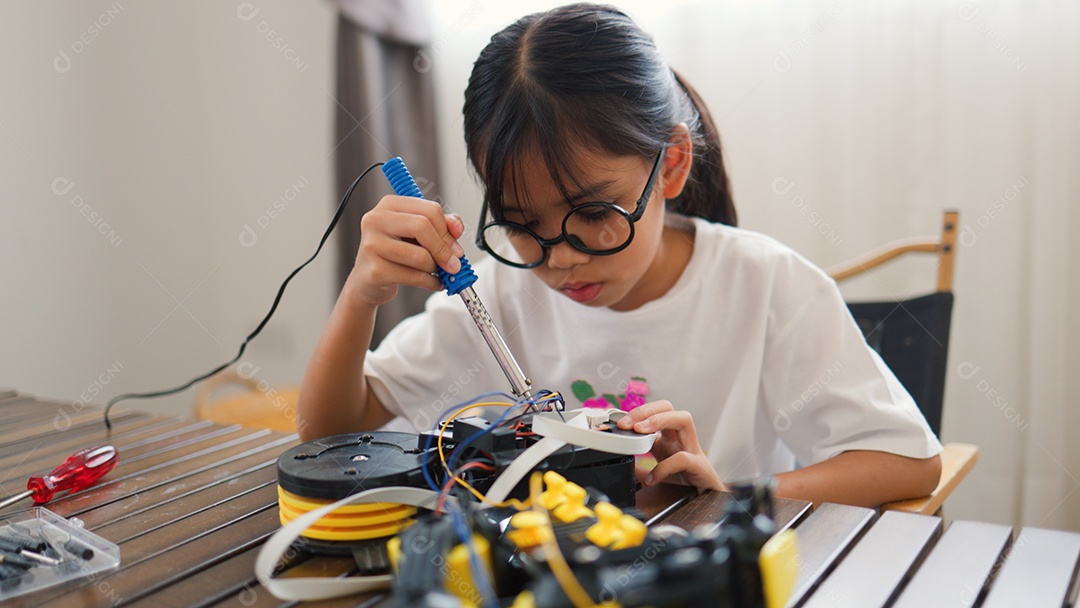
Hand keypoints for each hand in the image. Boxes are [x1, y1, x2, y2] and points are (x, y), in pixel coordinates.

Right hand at [348, 196, 465, 305]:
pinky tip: (432, 282)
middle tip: (454, 264)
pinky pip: (414, 277)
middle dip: (443, 249)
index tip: (456, 248)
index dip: (448, 230)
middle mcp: (376, 220)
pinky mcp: (375, 270)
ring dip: (435, 268)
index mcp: (390, 205)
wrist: (368, 281)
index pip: (429, 210)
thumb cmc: (395, 253)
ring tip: (435, 272)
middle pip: (422, 226)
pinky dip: (430, 282)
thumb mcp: (417, 234)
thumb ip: (441, 225)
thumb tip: (457, 228)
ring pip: (420, 255)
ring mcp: (372, 245)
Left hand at [616, 400, 726, 491]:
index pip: (653, 412)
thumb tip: (623, 465)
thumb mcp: (657, 473)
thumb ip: (641, 470)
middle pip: (668, 407)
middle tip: (627, 424)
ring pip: (684, 419)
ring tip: (640, 431)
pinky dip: (664, 467)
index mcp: (668, 437)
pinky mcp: (699, 466)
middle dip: (646, 410)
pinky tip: (652, 478)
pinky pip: (683, 458)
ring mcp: (692, 449)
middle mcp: (680, 438)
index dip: (635, 414)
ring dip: (659, 420)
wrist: (709, 499)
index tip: (619, 424)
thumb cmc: (687, 482)